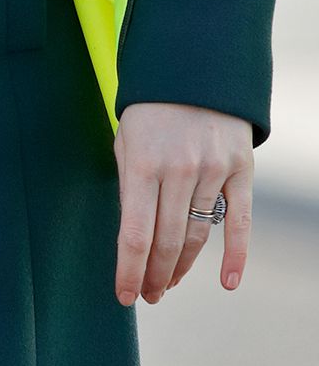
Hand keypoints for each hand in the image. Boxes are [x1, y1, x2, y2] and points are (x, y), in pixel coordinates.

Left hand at [114, 101, 252, 303]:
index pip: (134, 235)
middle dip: (155, 276)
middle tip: (148, 295)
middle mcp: (178, 170)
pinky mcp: (241, 170)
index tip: (125, 296)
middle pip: (167, 242)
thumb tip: (133, 240)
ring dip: (183, 268)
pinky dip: (236, 256)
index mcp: (142, 164)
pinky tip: (228, 283)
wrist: (194, 69)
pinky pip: (240, 222)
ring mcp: (213, 171)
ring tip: (169, 285)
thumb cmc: (150, 111)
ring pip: (198, 236)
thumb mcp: (126, 141)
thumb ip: (130, 187)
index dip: (130, 271)